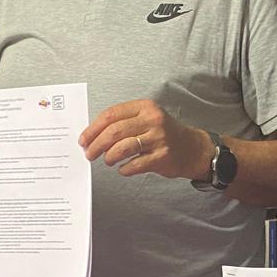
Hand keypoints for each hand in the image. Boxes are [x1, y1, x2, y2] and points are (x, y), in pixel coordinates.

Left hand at [79, 98, 209, 179]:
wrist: (192, 148)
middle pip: (114, 132)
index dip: (93, 128)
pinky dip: (124, 169)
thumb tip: (93, 135)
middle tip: (89, 153)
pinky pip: (134, 165)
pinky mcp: (162, 157)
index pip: (111, 115)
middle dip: (96, 144)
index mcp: (145, 107)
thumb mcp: (147, 118)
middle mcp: (152, 120)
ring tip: (107, 161)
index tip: (84, 139)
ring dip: (109, 157)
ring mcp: (158, 139)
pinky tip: (123, 168)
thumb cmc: (164, 133)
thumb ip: (124, 122)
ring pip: (123, 148)